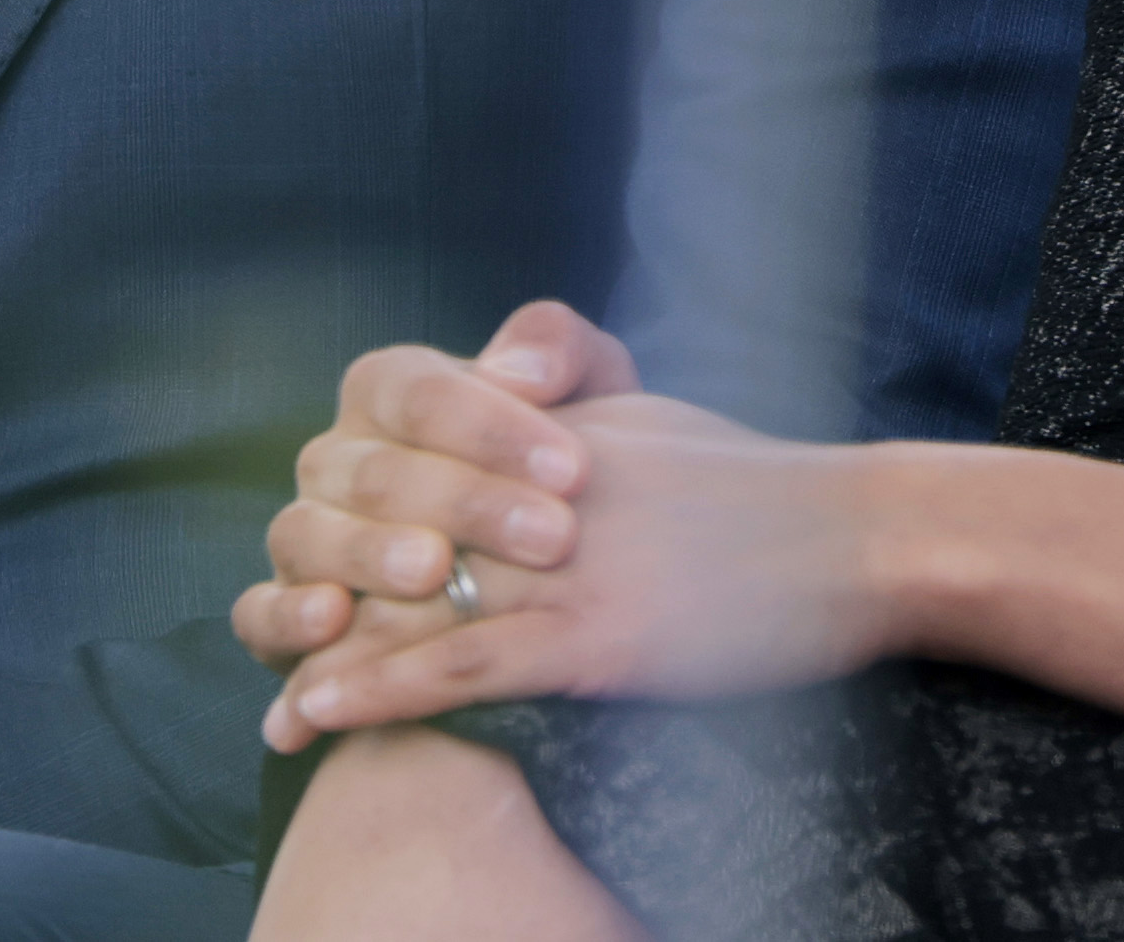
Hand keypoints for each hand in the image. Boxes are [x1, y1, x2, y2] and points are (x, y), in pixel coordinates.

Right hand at [235, 300, 637, 678]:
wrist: (538, 573)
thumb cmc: (557, 474)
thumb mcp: (586, 399)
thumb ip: (562, 354)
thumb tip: (520, 371)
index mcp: (389, 392)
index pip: (422, 394)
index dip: (494, 428)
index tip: (574, 470)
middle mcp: (334, 458)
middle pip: (378, 471)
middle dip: (467, 503)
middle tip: (550, 537)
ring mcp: (301, 534)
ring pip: (308, 533)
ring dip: (370, 553)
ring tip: (436, 570)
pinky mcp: (278, 613)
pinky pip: (258, 613)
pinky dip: (285, 617)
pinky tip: (334, 621)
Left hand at [237, 298, 904, 750]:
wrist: (855, 536)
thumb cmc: (763, 487)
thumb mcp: (648, 420)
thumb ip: (568, 414)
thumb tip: (517, 412)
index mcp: (544, 436)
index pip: (417, 470)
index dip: (355, 520)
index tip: (310, 562)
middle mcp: (535, 490)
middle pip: (396, 539)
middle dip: (326, 593)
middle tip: (268, 642)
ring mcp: (563, 565)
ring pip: (410, 608)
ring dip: (329, 659)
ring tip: (276, 709)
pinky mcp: (594, 637)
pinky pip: (461, 666)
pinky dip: (380, 690)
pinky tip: (321, 711)